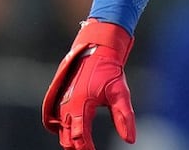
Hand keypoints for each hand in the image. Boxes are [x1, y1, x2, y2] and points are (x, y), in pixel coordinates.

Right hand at [42, 18, 136, 149]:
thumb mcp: (120, 93)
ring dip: (70, 139)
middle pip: (67, 138)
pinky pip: (58, 120)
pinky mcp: (61, 97)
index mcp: (80, 106)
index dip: (87, 148)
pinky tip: (74, 133)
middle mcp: (67, 106)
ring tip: (83, 146)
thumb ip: (124, 117)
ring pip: (62, 130)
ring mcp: (61, 101)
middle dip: (77, 147)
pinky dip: (64, 129)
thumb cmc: (109, 70)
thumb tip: (130, 140)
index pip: (80, 137)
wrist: (97, 48)